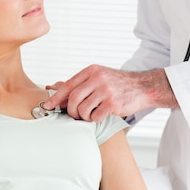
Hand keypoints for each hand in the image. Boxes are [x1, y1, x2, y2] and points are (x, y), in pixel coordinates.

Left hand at [43, 65, 177, 120]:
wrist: (142, 87)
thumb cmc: (117, 84)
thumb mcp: (98, 78)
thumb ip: (78, 84)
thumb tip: (53, 88)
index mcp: (91, 71)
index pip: (68, 85)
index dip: (56, 97)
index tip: (48, 106)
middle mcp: (98, 78)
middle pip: (73, 98)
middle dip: (70, 110)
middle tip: (74, 115)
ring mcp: (106, 90)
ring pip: (82, 109)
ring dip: (83, 116)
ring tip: (91, 114)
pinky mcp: (113, 103)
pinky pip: (95, 116)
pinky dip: (95, 119)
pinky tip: (101, 115)